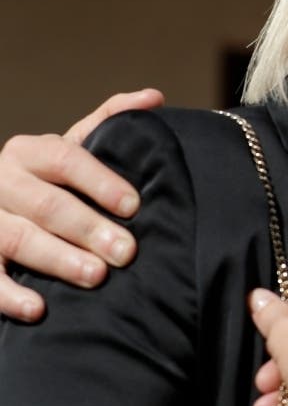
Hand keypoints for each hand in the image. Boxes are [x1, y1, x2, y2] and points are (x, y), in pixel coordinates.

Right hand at [0, 89, 162, 320]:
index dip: (100, 181)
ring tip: (96, 277)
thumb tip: (154, 97)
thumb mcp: (72, 149)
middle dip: (88, 228)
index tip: (134, 206)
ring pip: (17, 238)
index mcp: (29, 151)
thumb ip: (108, 122)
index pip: (65, 159)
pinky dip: (8, 294)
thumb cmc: (49, 179)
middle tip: (127, 252)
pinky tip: (38, 309)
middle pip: (46, 204)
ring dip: (58, 259)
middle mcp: (1, 181)